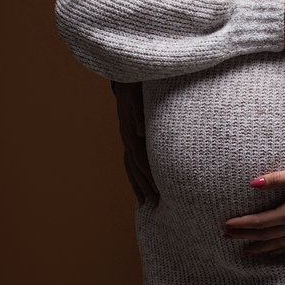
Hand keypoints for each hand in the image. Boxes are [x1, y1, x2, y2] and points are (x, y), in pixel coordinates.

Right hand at [111, 81, 158, 204]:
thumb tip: (140, 131)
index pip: (139, 159)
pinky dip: (135, 176)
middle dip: (145, 186)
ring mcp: (127, 141)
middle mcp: (127, 140)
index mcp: (130, 133)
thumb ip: (138, 114)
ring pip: (131, 168)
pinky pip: (130, 162)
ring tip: (146, 202)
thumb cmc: (135, 89)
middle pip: (135, 168)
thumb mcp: (136, 98)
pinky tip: (140, 186)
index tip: (157, 187)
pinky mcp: (129, 140)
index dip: (148, 174)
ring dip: (138, 186)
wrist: (127, 81)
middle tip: (156, 203)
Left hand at [222, 163, 284, 255]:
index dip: (241, 224)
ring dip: (258, 248)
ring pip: (276, 244)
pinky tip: (270, 253)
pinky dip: (279, 250)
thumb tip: (252, 183)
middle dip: (244, 236)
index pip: (259, 222)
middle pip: (263, 235)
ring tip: (244, 252)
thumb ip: (274, 179)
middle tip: (226, 237)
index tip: (226, 224)